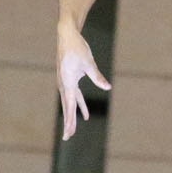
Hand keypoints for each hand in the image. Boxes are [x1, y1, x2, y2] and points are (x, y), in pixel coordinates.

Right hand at [57, 25, 110, 139]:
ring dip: (72, 116)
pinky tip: (85, 114)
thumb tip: (107, 87)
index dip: (70, 120)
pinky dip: (79, 105)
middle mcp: (64, 84)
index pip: (70, 105)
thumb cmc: (78, 48)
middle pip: (67, 107)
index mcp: (67, 82)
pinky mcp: (69, 79)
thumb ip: (97, 76)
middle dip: (68, 122)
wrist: (67, 36)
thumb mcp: (89, 62)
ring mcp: (65, 82)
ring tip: (73, 129)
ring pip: (69, 103)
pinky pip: (74, 96)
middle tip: (67, 137)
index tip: (69, 133)